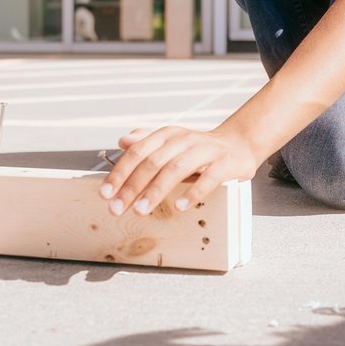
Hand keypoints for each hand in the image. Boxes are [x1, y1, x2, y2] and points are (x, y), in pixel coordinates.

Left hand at [98, 125, 258, 216]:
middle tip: (117, 208)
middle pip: (153, 162)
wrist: (239, 144)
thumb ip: (146, 144)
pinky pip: (208, 178)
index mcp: (168, 135)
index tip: (105, 193)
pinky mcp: (225, 163)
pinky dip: (193, 193)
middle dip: (132, 187)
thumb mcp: (171, 144)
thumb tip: (122, 141)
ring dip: (156, 190)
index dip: (120, 173)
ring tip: (141, 210)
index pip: (138, 152)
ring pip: (176, 169)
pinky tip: (180, 207)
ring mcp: (205, 151)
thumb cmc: (200, 150)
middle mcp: (184, 140)